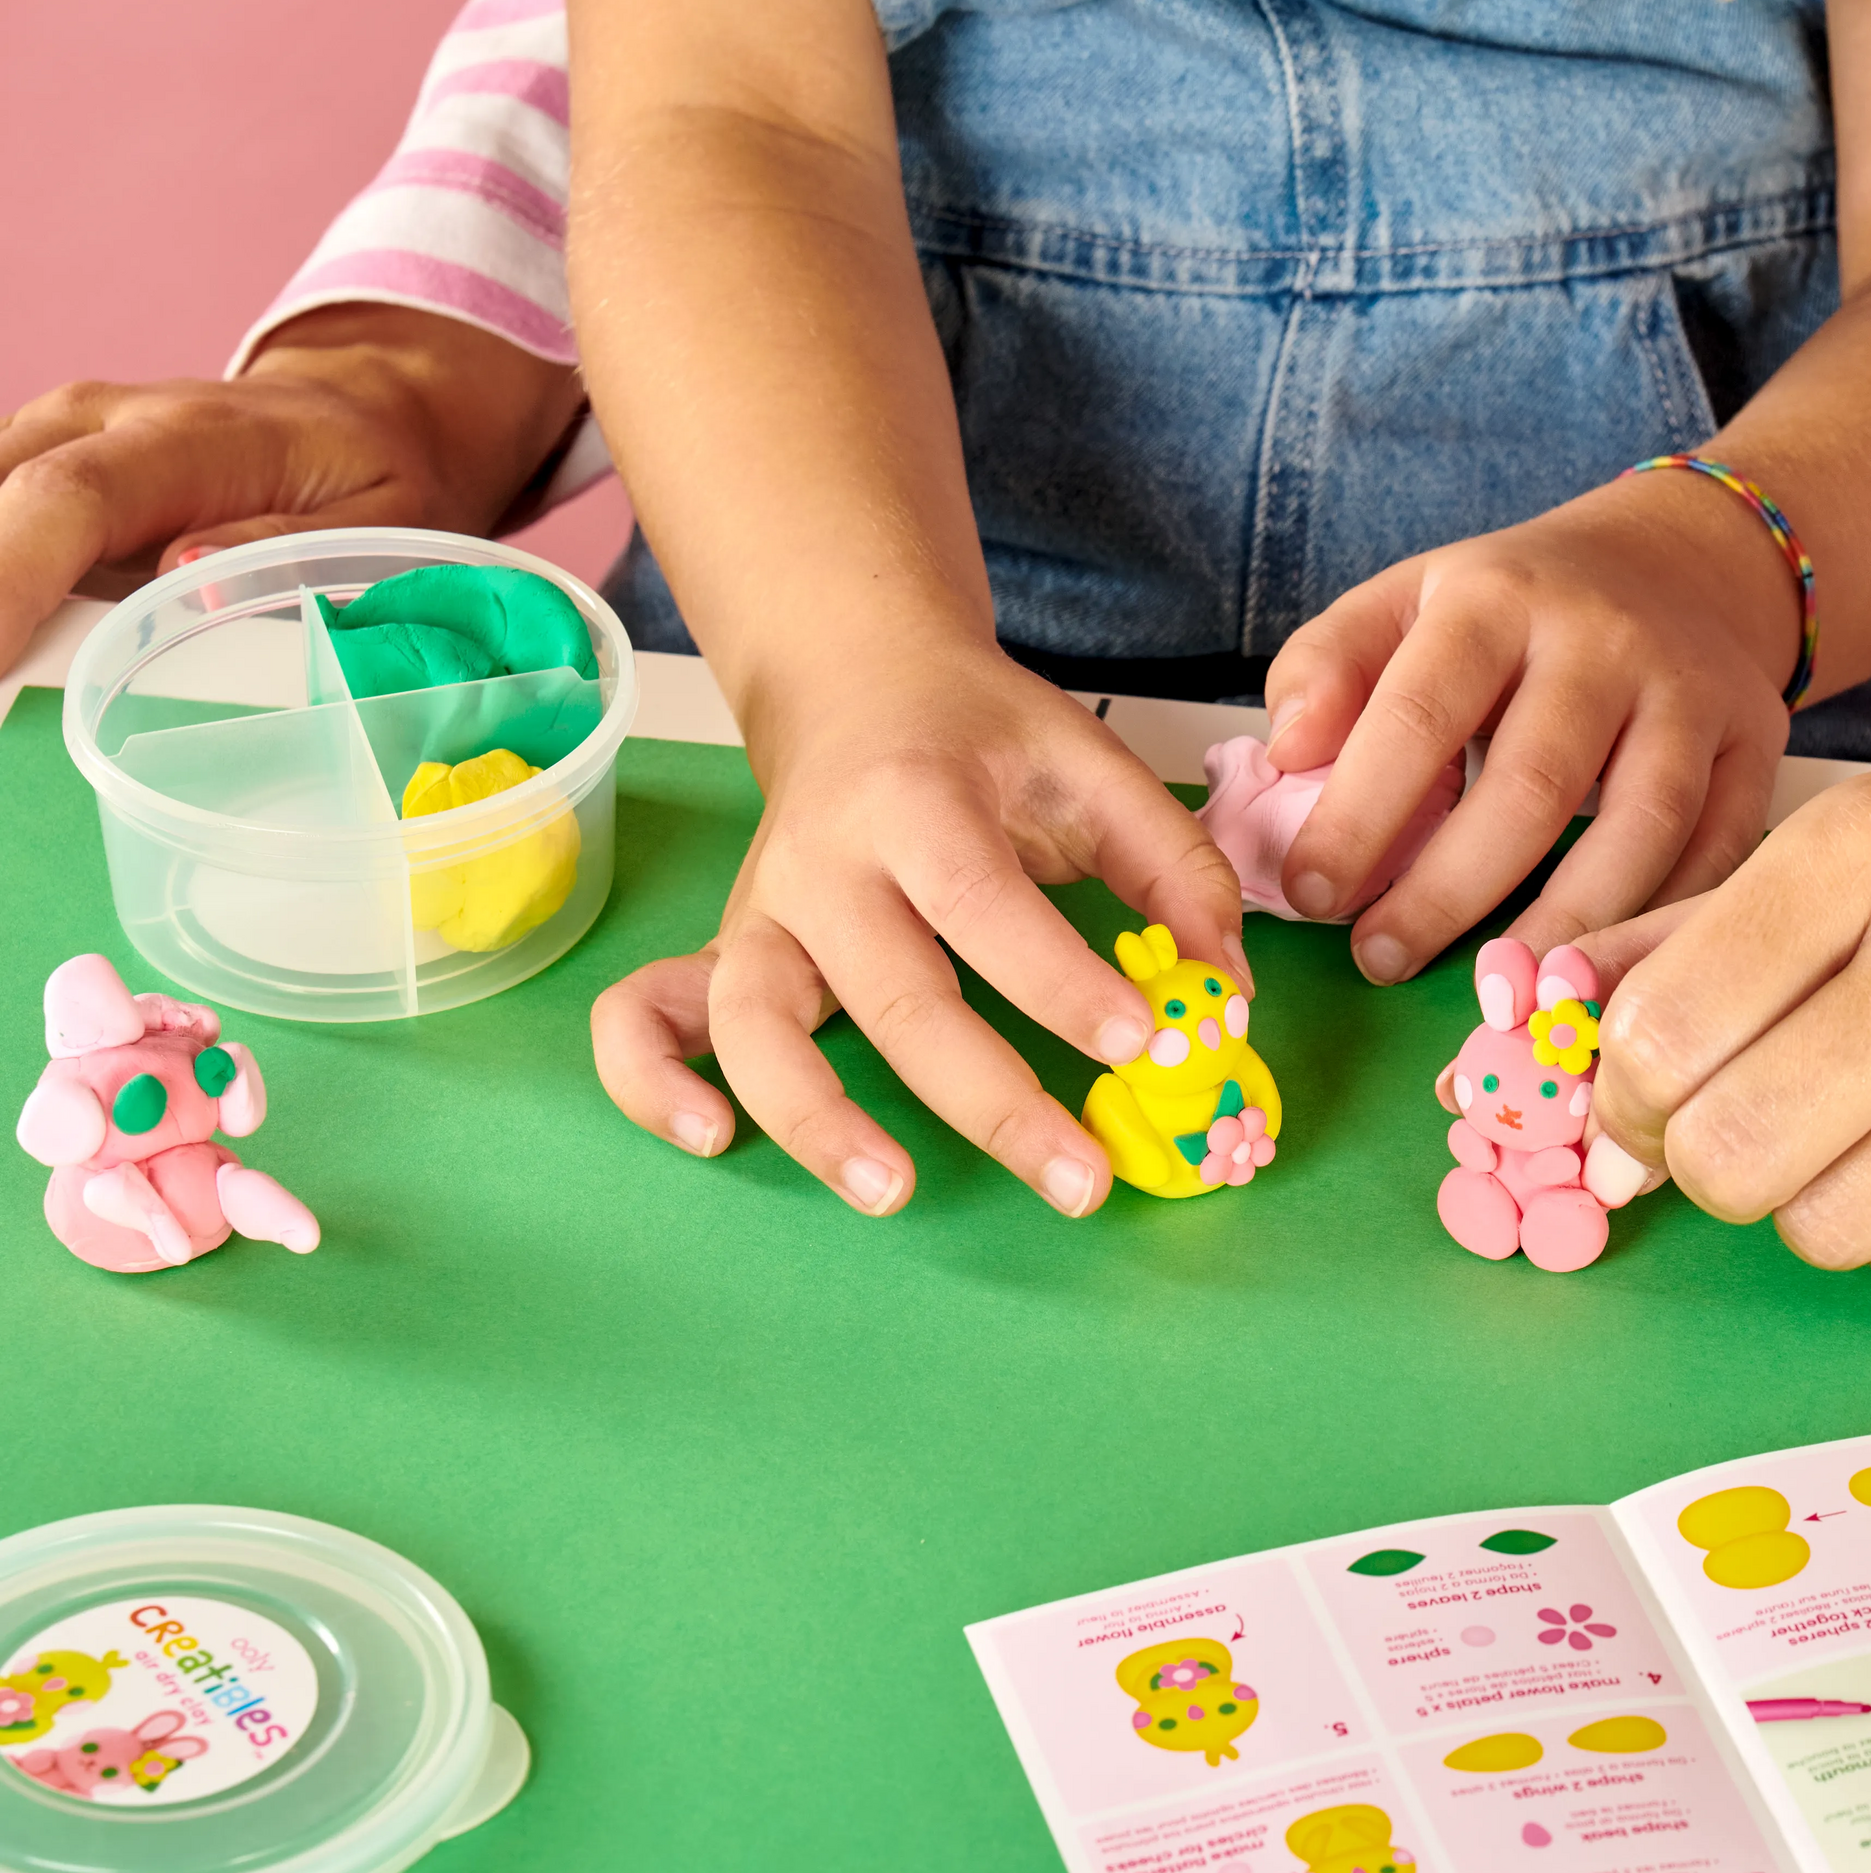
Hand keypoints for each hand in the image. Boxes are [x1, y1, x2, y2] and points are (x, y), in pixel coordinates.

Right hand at [0, 307, 588, 672]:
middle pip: (4, 508)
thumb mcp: (381, 522)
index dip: (8, 582)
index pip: (70, 500)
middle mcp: (105, 422)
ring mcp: (65, 434)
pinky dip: (13, 576)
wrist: (355, 411)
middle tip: (1, 707)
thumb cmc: (374, 477)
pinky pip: (8, 517)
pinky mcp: (49, 459)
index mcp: (190, 440)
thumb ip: (285, 548)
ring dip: (5, 598)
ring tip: (20, 680)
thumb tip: (186, 573)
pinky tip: (26, 640)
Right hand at [591, 632, 1244, 1217]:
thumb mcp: (1091, 765)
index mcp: (918, 802)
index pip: (985, 906)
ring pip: (754, 1027)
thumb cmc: (981, 739)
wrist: (858, 679)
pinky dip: (651, 1083)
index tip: (1146, 1043)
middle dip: (990, 1102)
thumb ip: (1173, 868)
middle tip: (1081, 1180)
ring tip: (892, 1193)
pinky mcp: (724, 951)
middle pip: (895, 996)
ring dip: (814, 1118)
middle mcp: (824, 863)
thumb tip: (1222, 986)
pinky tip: (711, 1141)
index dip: (1062, 983)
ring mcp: (760, 913)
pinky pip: (647, 1019)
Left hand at [1257, 468, 1801, 982]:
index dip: (1359, 817)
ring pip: (1639, 832)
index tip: (1310, 895)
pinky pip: (1715, 856)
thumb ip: (1327, 668)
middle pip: (1530, 789)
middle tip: (1380, 959)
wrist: (1676, 566)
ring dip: (1561, 932)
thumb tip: (1284, 758)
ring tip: (1492, 995)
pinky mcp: (1758, 745)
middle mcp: (1605, 640)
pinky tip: (1594, 977)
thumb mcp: (1406, 604)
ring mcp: (1692, 694)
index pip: (1421, 715)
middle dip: (1446, 894)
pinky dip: (1656, 927)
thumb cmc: (1512, 616)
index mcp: (1498, 599)